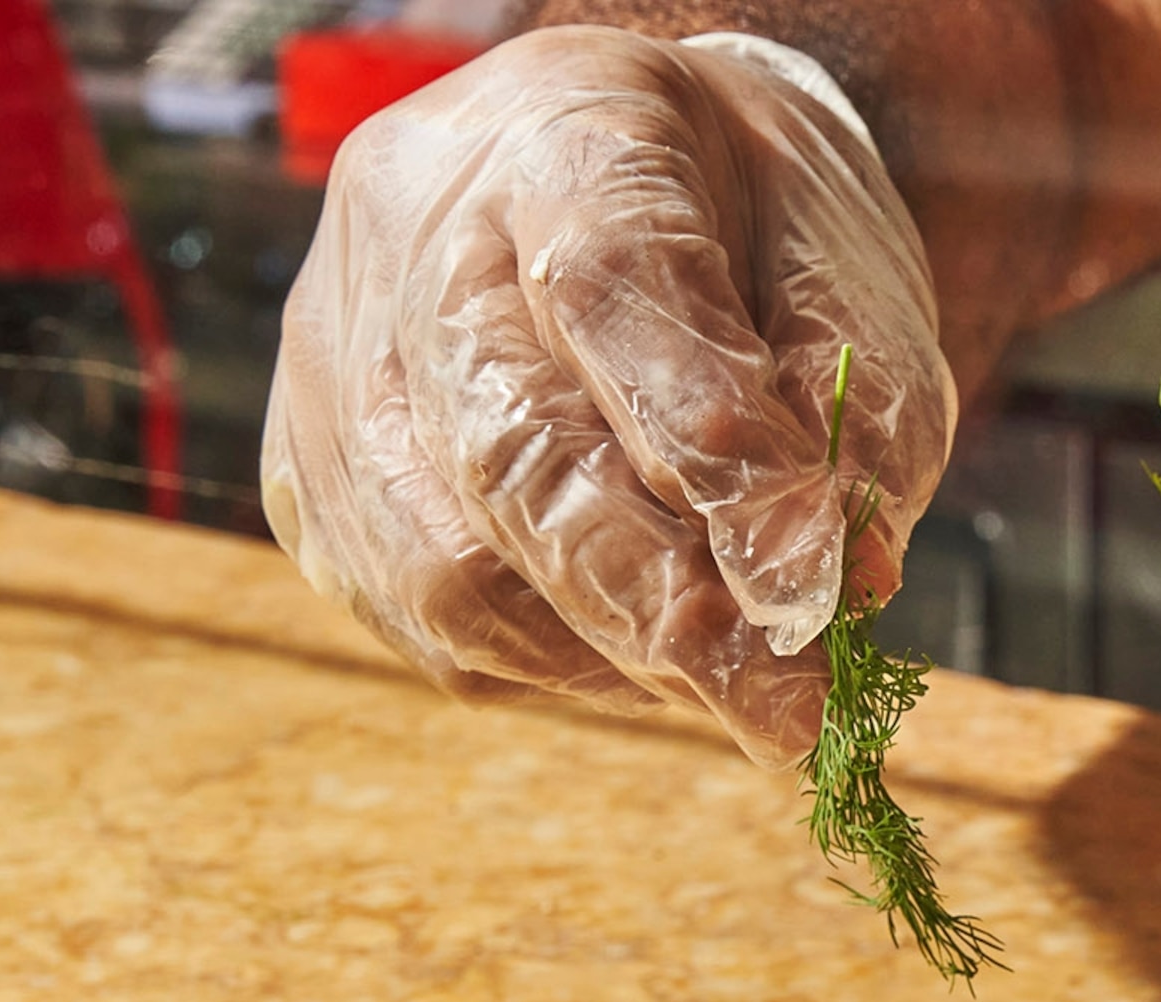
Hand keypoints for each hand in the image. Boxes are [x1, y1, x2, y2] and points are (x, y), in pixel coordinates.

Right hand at [262, 27, 953, 765]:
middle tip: (789, 712)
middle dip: (664, 610)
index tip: (810, 586)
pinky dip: (541, 663)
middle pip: (511, 451)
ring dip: (605, 655)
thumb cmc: (752, 232)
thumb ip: (853, 414)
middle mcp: (410, 227)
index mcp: (564, 131)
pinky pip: (414, 613)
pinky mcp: (307, 466)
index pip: (615, 287)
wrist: (630, 182)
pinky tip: (630, 648)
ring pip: (448, 563)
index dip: (712, 452)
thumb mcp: (849, 276)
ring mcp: (333, 350)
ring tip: (725, 676)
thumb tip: (823, 588)